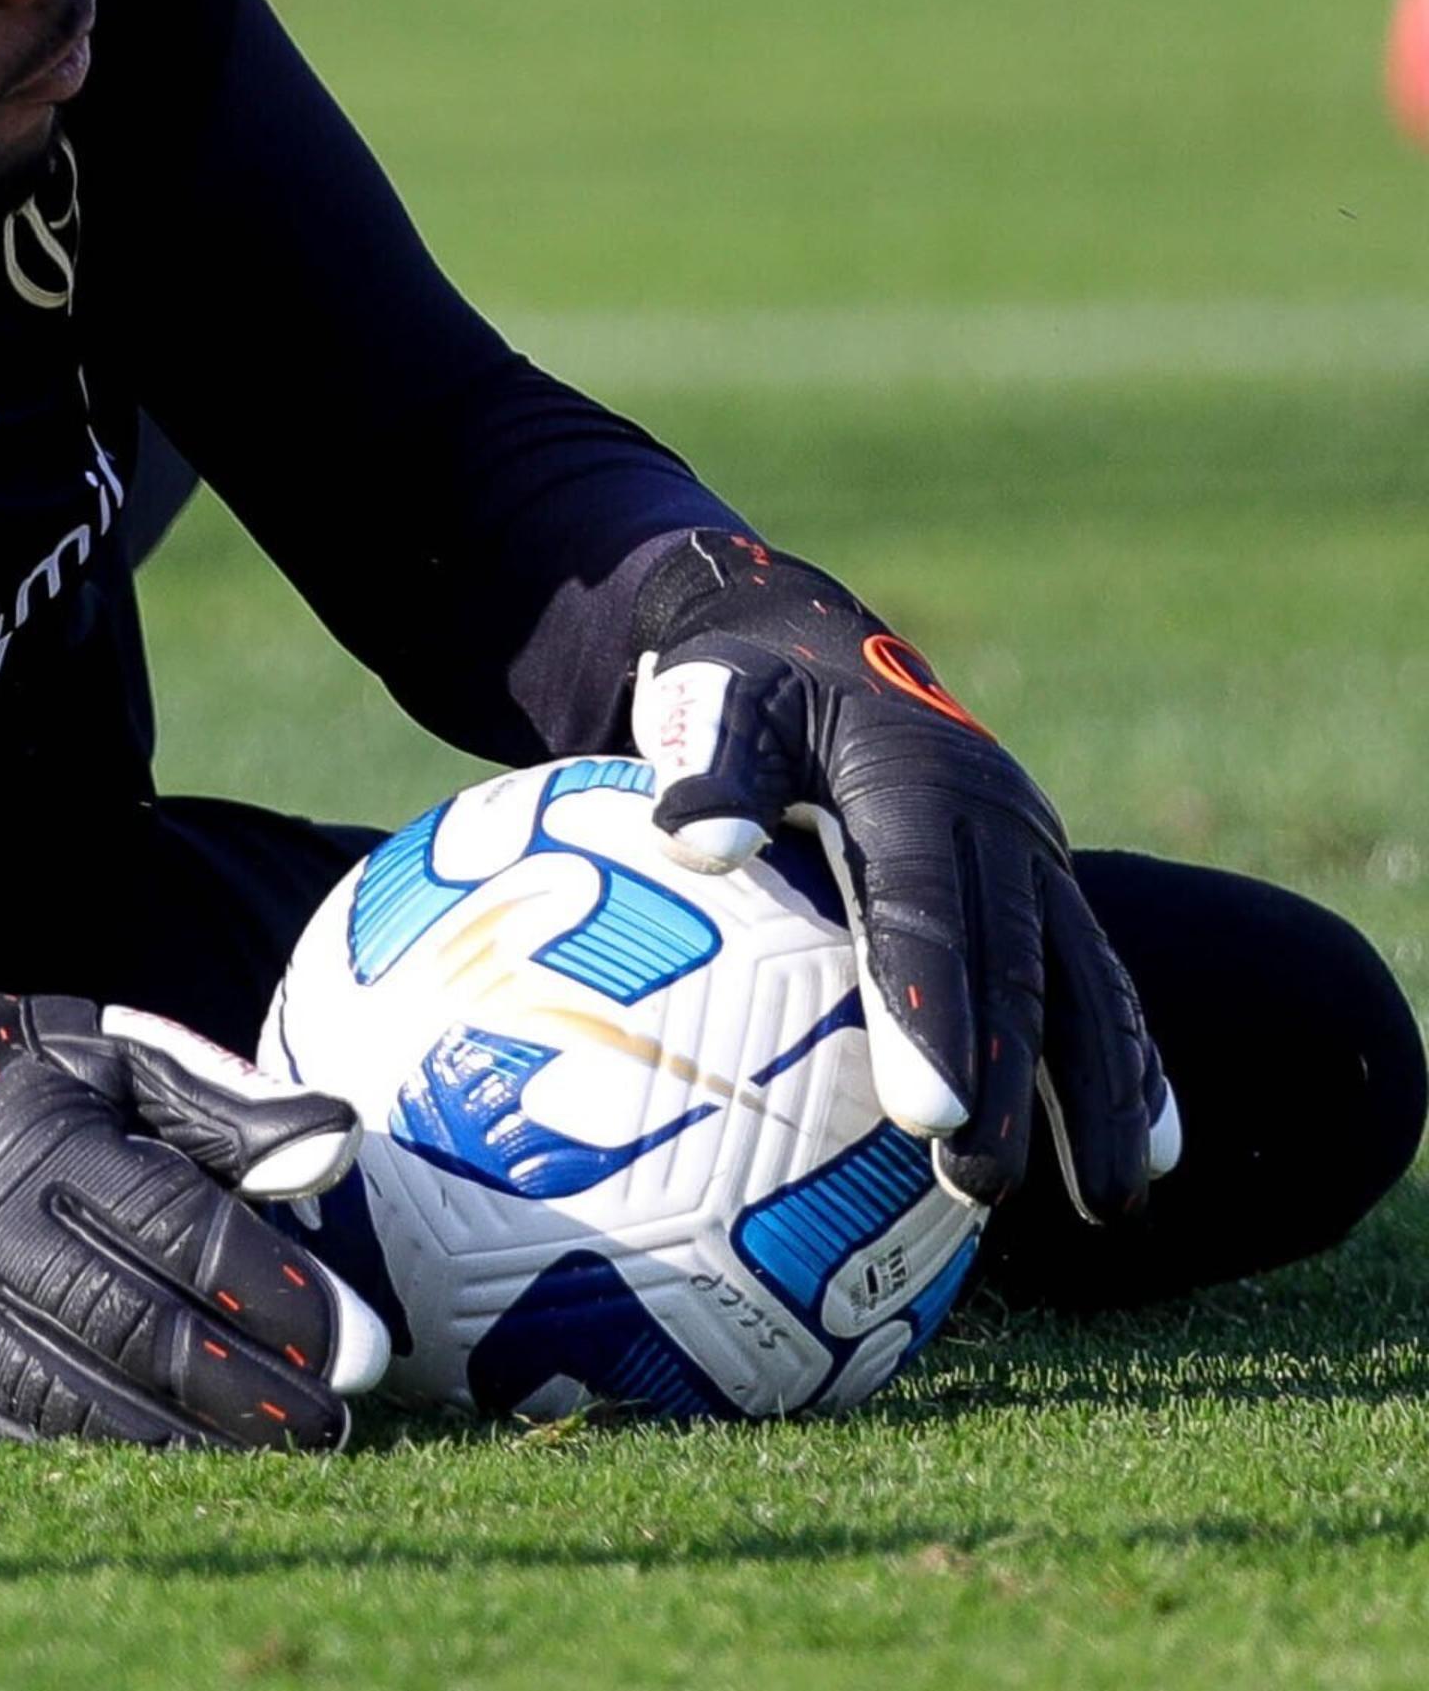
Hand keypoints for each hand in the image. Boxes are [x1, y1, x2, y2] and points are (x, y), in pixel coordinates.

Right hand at [0, 990, 387, 1448]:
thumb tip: (336, 1143)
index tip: (359, 1342)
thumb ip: (224, 1104)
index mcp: (47, 1150)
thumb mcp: (112, 1061)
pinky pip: (36, 1437)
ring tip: (289, 1450)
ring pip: (90, 1402)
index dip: (273, 1292)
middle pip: (140, 1331)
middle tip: (337, 1418)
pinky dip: (123, 1456)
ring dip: (200, 1437)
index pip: (178, 1230)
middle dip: (251, 1388)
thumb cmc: (23, 1093)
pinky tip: (196, 1457)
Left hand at [627, 528, 1177, 1218]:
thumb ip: (708, 762)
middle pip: (1014, 967)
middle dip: (1011, 1084)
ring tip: (1111, 1204)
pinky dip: (1130, 1065)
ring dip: (1100, 1095)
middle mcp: (997, 821)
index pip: (922, 912)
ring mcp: (1034, 855)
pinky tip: (1148, 1153)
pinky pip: (1098, 980)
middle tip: (980, 1185)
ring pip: (1083, 984)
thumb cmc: (746, 685)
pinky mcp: (1045, 885)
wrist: (822, 639)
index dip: (927, 1013)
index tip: (924, 1115)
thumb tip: (694, 840)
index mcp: (914, 783)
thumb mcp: (713, 699)